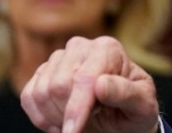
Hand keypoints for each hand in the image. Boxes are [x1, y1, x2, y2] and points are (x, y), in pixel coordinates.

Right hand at [21, 36, 159, 132]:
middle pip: (58, 86)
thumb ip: (127, 94)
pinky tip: (61, 122)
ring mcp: (59, 58)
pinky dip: (41, 118)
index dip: (76, 109)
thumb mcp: (143, 105)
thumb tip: (100, 84)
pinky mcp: (42, 73)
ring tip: (79, 121)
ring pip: (40, 93)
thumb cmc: (136, 109)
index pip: (84, 79)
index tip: (73, 132)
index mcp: (107, 49)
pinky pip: (28, 98)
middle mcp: (81, 47)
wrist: (123, 115)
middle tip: (90, 120)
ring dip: (56, 117)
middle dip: (70, 113)